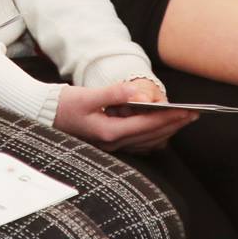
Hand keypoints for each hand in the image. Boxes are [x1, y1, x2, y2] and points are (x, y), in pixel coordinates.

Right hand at [54, 81, 197, 151]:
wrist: (44, 115)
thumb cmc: (64, 105)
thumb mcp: (88, 96)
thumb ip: (115, 94)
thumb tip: (140, 92)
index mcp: (109, 132)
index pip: (147, 126)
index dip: (170, 118)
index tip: (188, 111)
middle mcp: (112, 143)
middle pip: (151, 136)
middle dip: (174, 125)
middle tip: (193, 115)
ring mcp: (111, 146)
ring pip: (147, 142)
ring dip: (166, 131)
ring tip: (181, 120)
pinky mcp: (109, 143)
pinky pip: (138, 143)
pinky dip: (153, 135)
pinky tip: (161, 128)